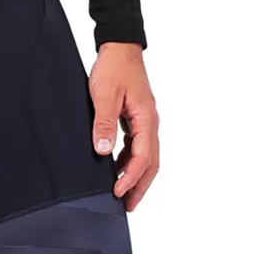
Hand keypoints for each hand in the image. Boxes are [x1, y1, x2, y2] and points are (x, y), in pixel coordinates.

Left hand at [89, 42, 159, 211]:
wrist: (120, 47)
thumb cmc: (113, 68)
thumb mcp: (104, 95)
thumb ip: (104, 123)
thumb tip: (103, 152)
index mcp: (146, 119)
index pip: (143, 157)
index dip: (130, 178)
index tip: (117, 193)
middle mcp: (150, 123)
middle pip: (151, 163)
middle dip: (140, 186)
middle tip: (128, 207)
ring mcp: (145, 121)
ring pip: (146, 156)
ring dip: (136, 176)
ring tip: (123, 194)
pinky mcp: (137, 118)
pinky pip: (138, 146)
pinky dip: (130, 161)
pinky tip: (116, 168)